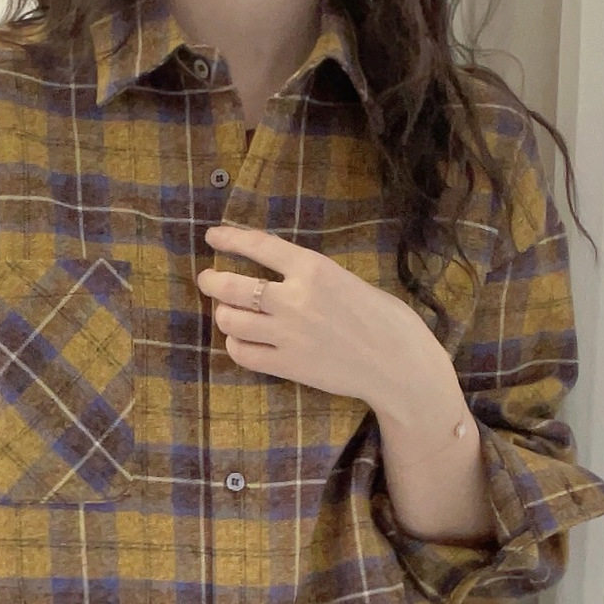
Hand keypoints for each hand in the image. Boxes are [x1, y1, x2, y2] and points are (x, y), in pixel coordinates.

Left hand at [195, 222, 465, 434]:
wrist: (396, 363)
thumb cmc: (381, 318)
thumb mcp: (346, 279)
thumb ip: (309, 275)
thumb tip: (277, 274)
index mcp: (313, 268)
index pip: (259, 246)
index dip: (230, 239)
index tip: (212, 237)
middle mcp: (295, 298)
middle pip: (234, 286)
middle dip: (213, 281)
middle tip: (207, 280)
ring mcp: (287, 334)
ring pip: (231, 320)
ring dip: (223, 315)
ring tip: (226, 314)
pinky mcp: (286, 365)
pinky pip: (243, 354)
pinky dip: (235, 345)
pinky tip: (240, 341)